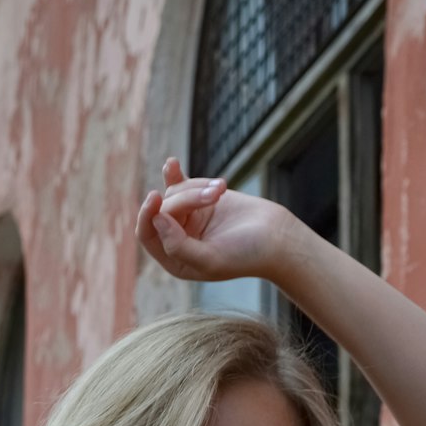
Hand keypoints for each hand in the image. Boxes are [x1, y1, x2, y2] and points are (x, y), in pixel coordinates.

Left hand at [135, 156, 289, 283]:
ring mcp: (188, 219)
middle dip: (188, 199)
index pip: (148, 236)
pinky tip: (171, 164)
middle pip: (164, 209)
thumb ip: (179, 246)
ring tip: (222, 190)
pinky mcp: (200, 200)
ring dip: (198, 188)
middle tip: (216, 195)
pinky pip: (181, 183)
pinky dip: (178, 174)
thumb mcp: (211, 259)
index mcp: (176, 261)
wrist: (277, 238)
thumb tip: (156, 220)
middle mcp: (177, 240)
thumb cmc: (246, 254)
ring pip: (175, 193)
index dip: (148, 216)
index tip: (156, 197)